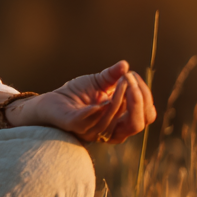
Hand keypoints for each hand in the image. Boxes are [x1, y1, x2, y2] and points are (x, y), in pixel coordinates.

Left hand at [16, 61, 155, 143]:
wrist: (50, 101)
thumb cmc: (76, 94)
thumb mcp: (98, 82)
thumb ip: (113, 76)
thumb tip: (125, 64)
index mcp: (121, 122)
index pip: (146, 116)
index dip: (145, 97)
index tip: (134, 76)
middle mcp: (112, 131)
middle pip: (138, 124)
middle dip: (138, 100)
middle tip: (130, 79)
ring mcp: (94, 131)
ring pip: (115, 120)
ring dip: (121, 97)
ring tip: (121, 79)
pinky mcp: (75, 126)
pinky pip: (92, 121)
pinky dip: (101, 109)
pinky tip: (104, 96)